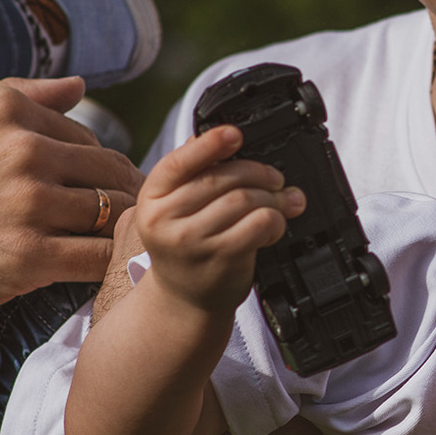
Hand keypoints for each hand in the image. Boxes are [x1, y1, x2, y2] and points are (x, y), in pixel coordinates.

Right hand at [0, 77, 140, 349]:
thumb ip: (16, 96)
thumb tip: (79, 86)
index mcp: (4, 110)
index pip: (88, 138)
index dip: (96, 170)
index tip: (95, 194)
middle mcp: (20, 150)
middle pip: (111, 172)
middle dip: (122, 198)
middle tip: (121, 223)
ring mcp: (25, 204)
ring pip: (112, 212)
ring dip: (119, 232)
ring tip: (115, 248)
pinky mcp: (27, 258)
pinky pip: (99, 257)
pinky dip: (109, 265)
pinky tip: (99, 271)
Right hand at [134, 125, 304, 313]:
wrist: (183, 300)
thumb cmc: (184, 246)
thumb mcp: (174, 208)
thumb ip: (192, 174)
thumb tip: (221, 136)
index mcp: (152, 197)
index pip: (179, 162)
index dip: (210, 144)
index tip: (235, 134)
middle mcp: (165, 219)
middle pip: (221, 177)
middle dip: (258, 172)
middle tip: (276, 178)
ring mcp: (191, 241)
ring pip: (244, 199)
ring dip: (273, 196)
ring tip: (283, 200)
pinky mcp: (220, 258)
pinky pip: (259, 224)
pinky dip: (275, 219)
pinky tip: (274, 225)